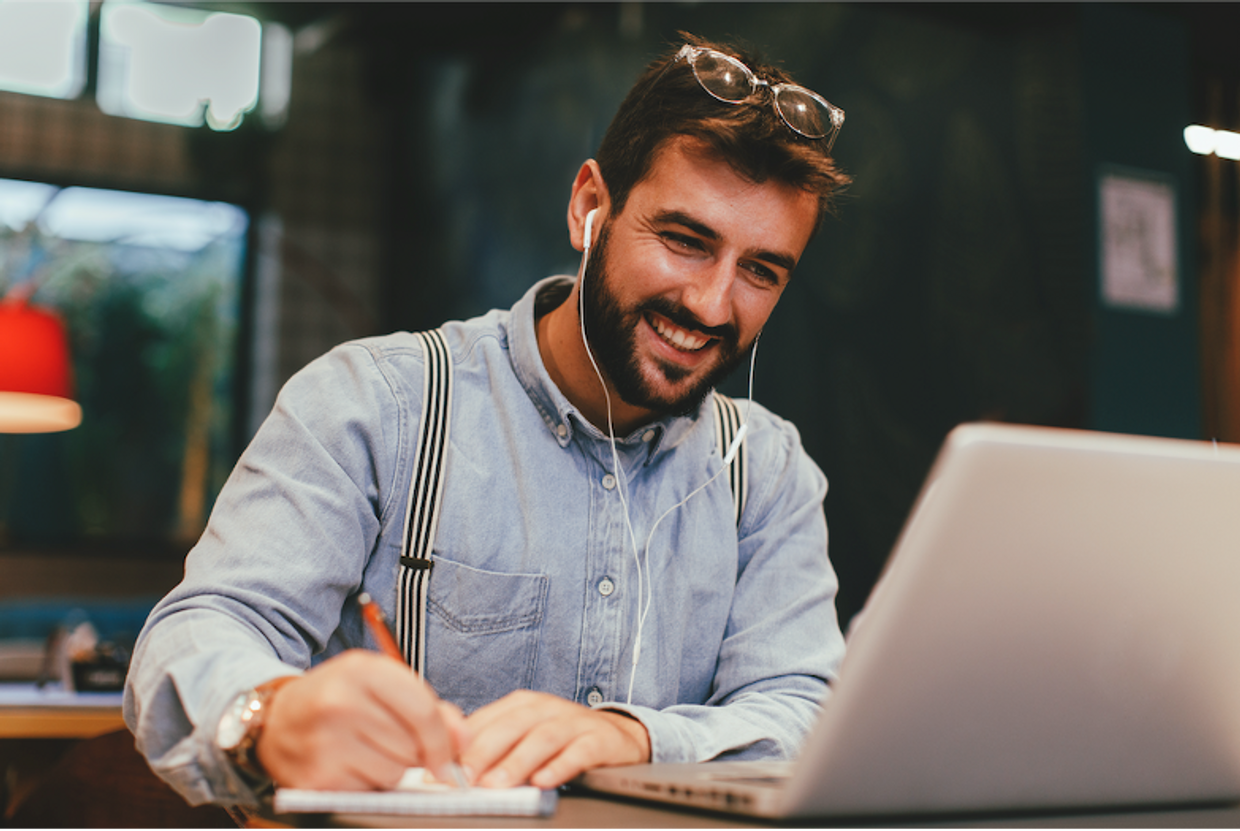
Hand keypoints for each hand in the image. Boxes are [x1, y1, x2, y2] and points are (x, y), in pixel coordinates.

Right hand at [256, 649, 467, 789]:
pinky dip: (367, 785)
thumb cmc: (339, 699)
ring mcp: (324, 742)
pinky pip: (367, 792)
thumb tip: (463, 739)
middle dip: (413, 752)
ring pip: (393, 772)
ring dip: (390, 769)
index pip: (423, 712)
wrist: (275, 719)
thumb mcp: (382, 685)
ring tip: (366, 751)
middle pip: (411, 747)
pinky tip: (349, 766)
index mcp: (362, 671)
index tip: (449, 757)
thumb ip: (429, 707)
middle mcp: (341, 703)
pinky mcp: (315, 778)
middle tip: (389, 742)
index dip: (443, 740)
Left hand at [461, 690, 650, 788]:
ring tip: (498, 784)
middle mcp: (547, 708)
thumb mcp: (525, 734)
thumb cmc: (562, 738)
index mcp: (523, 704)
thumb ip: (493, 745)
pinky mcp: (600, 740)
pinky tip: (544, 781)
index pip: (488, 719)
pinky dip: (560, 766)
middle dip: (485, 752)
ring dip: (518, 761)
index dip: (463, 743)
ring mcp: (574, 722)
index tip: (442, 766)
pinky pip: (579, 752)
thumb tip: (451, 766)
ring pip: (543, 738)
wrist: (617, 736)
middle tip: (466, 778)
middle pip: (513, 726)